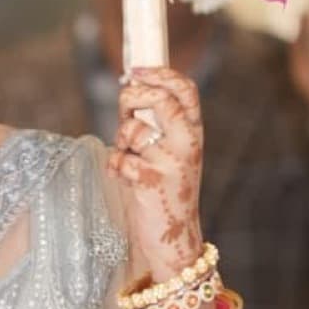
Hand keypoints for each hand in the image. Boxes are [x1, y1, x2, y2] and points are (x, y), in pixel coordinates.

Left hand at [109, 66, 203, 279]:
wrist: (174, 238)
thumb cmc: (164, 190)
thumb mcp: (168, 152)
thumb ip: (154, 124)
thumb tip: (129, 92)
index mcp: (193, 132)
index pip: (186, 90)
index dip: (161, 73)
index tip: (136, 70)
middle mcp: (188, 144)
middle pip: (160, 99)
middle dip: (132, 98)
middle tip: (125, 112)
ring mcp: (172, 162)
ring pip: (133, 130)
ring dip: (121, 142)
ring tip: (127, 159)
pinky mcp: (151, 181)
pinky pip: (120, 158)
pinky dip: (115, 167)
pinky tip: (124, 179)